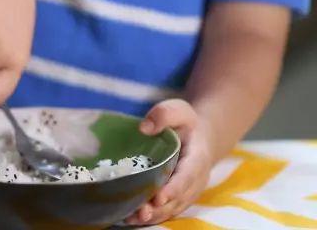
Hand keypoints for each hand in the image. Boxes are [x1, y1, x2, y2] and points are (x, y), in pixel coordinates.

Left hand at [125, 99, 213, 224]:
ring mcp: (187, 191)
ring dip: (153, 215)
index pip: (187, 176)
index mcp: (198, 158)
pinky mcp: (177, 197)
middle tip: (139, 211)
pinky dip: (150, 217)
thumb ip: (164, 115)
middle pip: (178, 198)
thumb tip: (144, 128)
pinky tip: (130, 218)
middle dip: (159, 207)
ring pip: (171, 208)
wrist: (198, 137)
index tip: (158, 197)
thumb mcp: (178, 110)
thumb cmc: (185, 123)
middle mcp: (195, 180)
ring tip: (132, 218)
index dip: (174, 188)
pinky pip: (166, 210)